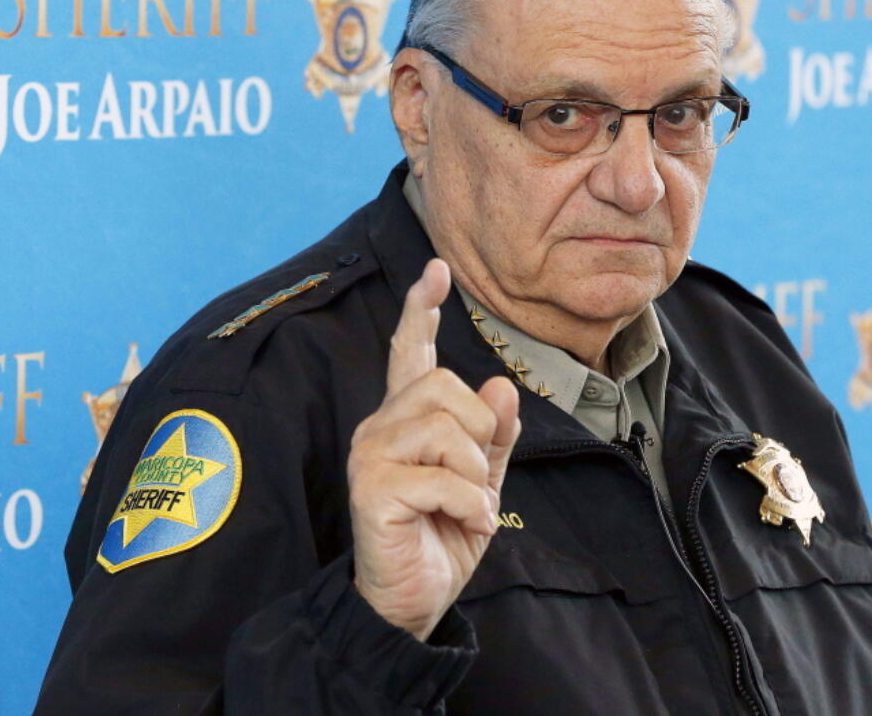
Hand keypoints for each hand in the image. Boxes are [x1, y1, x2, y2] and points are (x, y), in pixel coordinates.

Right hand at [349, 258, 520, 640]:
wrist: (414, 601)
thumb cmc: (443, 537)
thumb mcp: (483, 484)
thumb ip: (493, 437)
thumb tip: (500, 387)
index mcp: (406, 420)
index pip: (409, 354)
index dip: (420, 311)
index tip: (437, 270)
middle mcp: (381, 427)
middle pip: (444, 385)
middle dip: (481, 431)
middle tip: (477, 480)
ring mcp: (371, 455)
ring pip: (447, 428)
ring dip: (477, 475)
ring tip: (469, 506)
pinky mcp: (372, 489)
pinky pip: (442, 478)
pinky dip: (470, 505)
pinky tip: (465, 524)